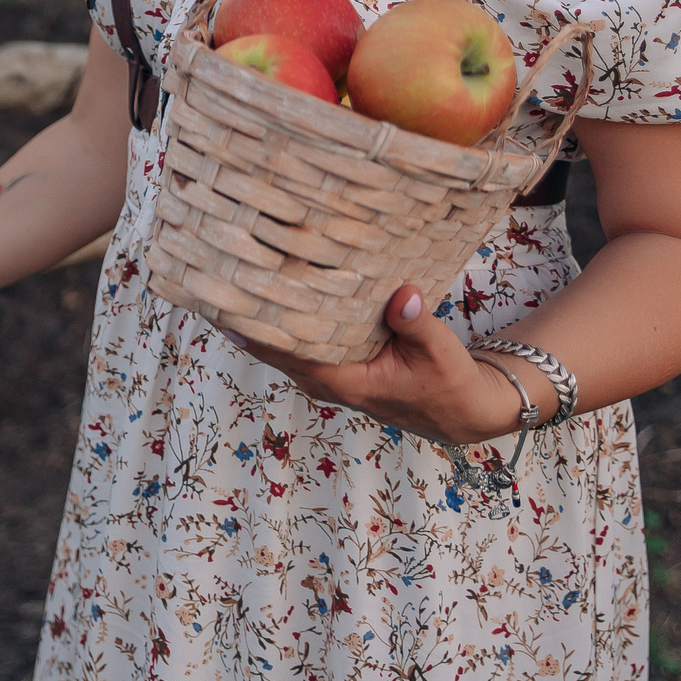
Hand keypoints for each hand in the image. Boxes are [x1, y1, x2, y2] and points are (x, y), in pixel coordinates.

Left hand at [229, 286, 524, 444]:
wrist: (461, 411)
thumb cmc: (450, 384)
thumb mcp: (439, 353)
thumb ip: (416, 324)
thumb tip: (402, 295)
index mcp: (343, 381)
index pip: (284, 352)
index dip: (253, 327)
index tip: (227, 295)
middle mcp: (324, 380)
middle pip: (270, 346)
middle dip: (246, 313)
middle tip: (218, 269)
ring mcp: (326, 374)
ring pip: (280, 343)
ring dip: (259, 315)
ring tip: (231, 271)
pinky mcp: (334, 365)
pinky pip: (296, 341)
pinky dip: (282, 319)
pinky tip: (269, 287)